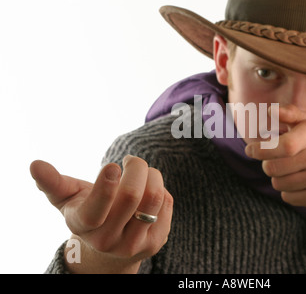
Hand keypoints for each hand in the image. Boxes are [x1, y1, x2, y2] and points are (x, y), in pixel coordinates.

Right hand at [30, 155, 172, 272]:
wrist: (110, 246)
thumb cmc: (88, 211)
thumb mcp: (68, 199)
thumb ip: (53, 183)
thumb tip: (35, 165)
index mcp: (84, 226)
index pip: (95, 210)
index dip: (105, 186)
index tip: (112, 165)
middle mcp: (108, 240)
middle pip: (132, 196)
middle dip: (136, 167)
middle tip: (132, 160)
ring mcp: (134, 243)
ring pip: (154, 198)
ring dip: (152, 175)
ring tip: (144, 172)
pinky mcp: (157, 240)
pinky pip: (167, 203)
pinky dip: (161, 188)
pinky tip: (150, 192)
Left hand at [245, 105, 305, 207]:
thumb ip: (289, 112)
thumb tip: (270, 111)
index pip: (283, 146)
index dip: (261, 149)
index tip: (250, 150)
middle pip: (273, 168)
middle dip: (267, 164)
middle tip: (274, 160)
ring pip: (277, 183)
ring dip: (277, 177)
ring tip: (290, 170)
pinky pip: (287, 197)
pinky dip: (287, 190)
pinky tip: (298, 181)